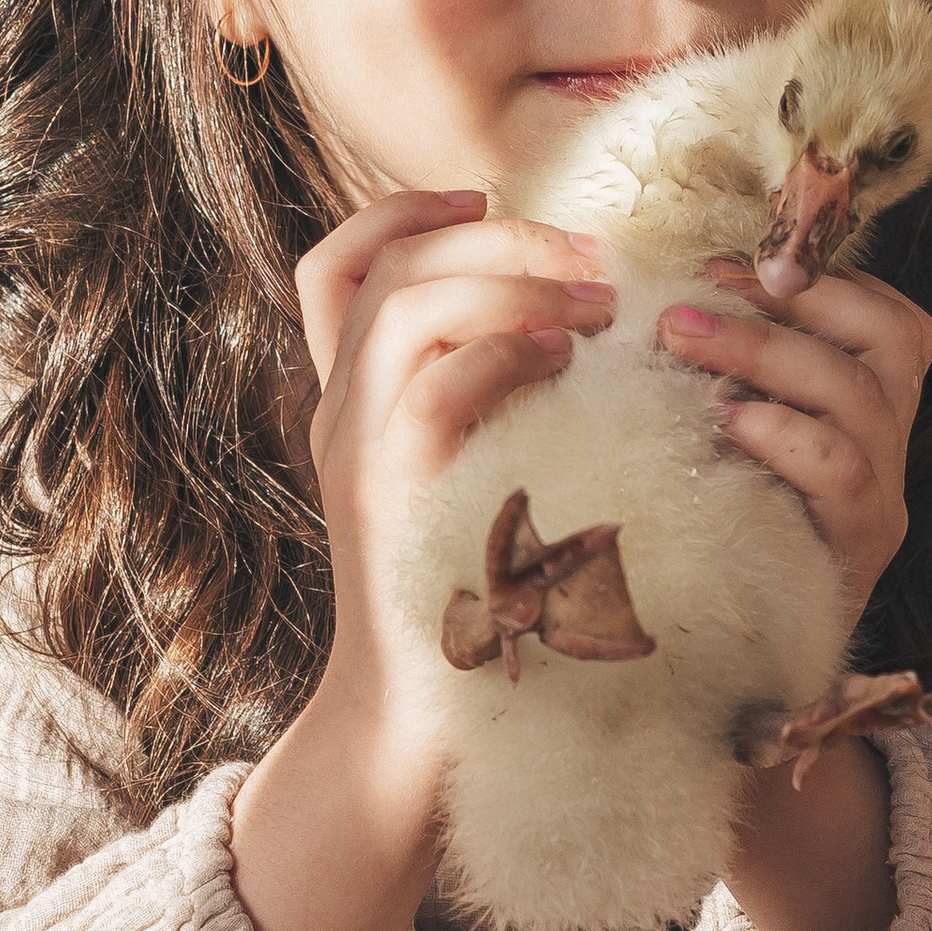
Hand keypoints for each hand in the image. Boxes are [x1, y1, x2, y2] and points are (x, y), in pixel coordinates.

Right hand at [232, 189, 612, 930]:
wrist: (426, 734)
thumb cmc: (478, 617)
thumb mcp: (479, 489)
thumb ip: (500, 418)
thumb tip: (582, 342)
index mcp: (354, 407)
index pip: (336, 269)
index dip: (402, 212)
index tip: (483, 196)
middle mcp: (341, 418)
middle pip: (380, 266)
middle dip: (490, 235)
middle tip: (590, 254)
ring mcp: (358, 458)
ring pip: (404, 309)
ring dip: (509, 283)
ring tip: (596, 305)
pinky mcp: (392, 502)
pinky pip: (434, 388)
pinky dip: (502, 354)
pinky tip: (567, 361)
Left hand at [657, 263, 931, 619]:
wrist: (734, 660)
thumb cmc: (715, 527)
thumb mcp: (723, 434)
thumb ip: (721, 370)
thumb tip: (659, 295)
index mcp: (869, 402)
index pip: (888, 312)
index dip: (821, 276)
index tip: (730, 262)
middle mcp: (891, 443)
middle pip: (891, 338)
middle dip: (789, 302)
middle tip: (690, 295)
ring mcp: (884, 495)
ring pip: (861, 396)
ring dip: (767, 353)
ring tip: (682, 340)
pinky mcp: (863, 546)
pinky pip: (844, 473)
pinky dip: (785, 434)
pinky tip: (724, 422)